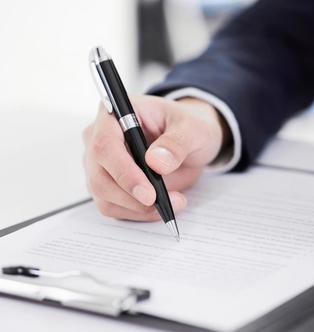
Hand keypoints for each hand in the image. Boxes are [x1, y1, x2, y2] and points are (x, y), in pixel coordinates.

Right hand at [83, 95, 226, 220]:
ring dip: (138, 208)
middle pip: (99, 176)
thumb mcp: (193, 129)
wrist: (189, 142)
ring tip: (174, 202)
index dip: (124, 172)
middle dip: (132, 197)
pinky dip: (138, 213)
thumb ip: (177, 143)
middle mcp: (98, 138)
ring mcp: (99, 164)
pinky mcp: (108, 185)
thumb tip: (156, 161)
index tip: (149, 193)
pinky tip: (161, 207)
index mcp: (114, 114)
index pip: (105, 145)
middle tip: (165, 203)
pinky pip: (114, 207)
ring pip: (105, 197)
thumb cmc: (186, 128)